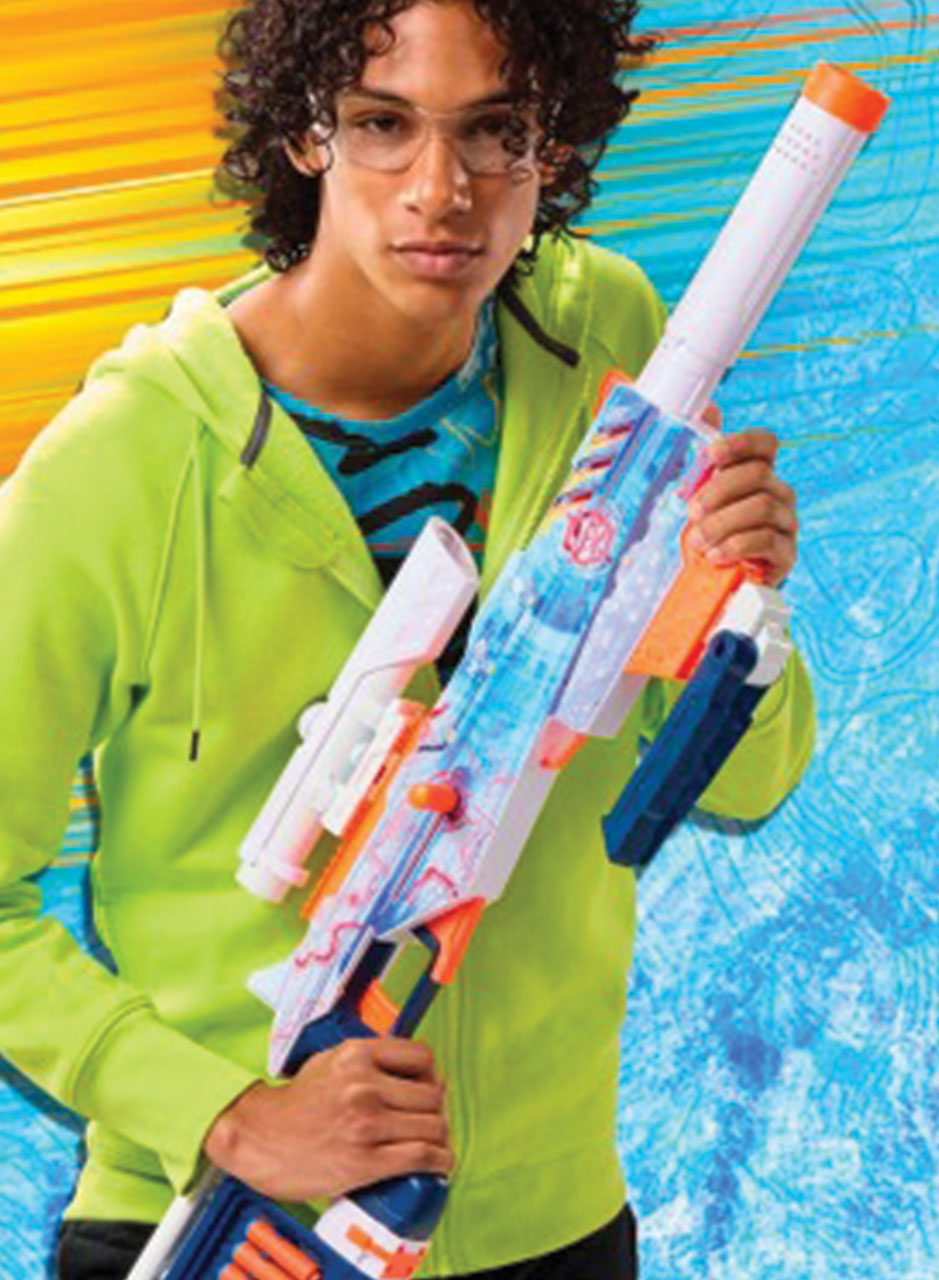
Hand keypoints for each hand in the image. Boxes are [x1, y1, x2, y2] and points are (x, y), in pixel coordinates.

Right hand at [204, 1038, 452, 1201]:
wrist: (258, 1138)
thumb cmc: (295, 1103)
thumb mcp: (330, 1062)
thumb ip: (367, 1060)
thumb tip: (408, 1069)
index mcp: (357, 1055)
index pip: (421, 1057)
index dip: (432, 1074)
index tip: (429, 1088)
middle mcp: (365, 1086)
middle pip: (432, 1094)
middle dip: (438, 1109)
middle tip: (432, 1121)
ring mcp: (366, 1124)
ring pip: (433, 1125)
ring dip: (441, 1136)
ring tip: (435, 1143)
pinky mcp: (365, 1161)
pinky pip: (422, 1157)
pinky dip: (440, 1160)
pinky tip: (440, 1162)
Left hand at [687, 409, 796, 586]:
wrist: (713, 584)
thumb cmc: (705, 534)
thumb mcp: (694, 497)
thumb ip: (700, 459)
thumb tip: (708, 409)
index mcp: (757, 474)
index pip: (765, 444)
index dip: (741, 443)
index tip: (710, 454)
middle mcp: (779, 494)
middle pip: (760, 474)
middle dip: (720, 490)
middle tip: (691, 510)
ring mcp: (786, 524)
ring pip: (763, 507)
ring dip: (723, 522)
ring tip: (697, 540)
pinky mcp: (786, 555)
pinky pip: (768, 540)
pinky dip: (737, 546)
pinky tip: (716, 555)